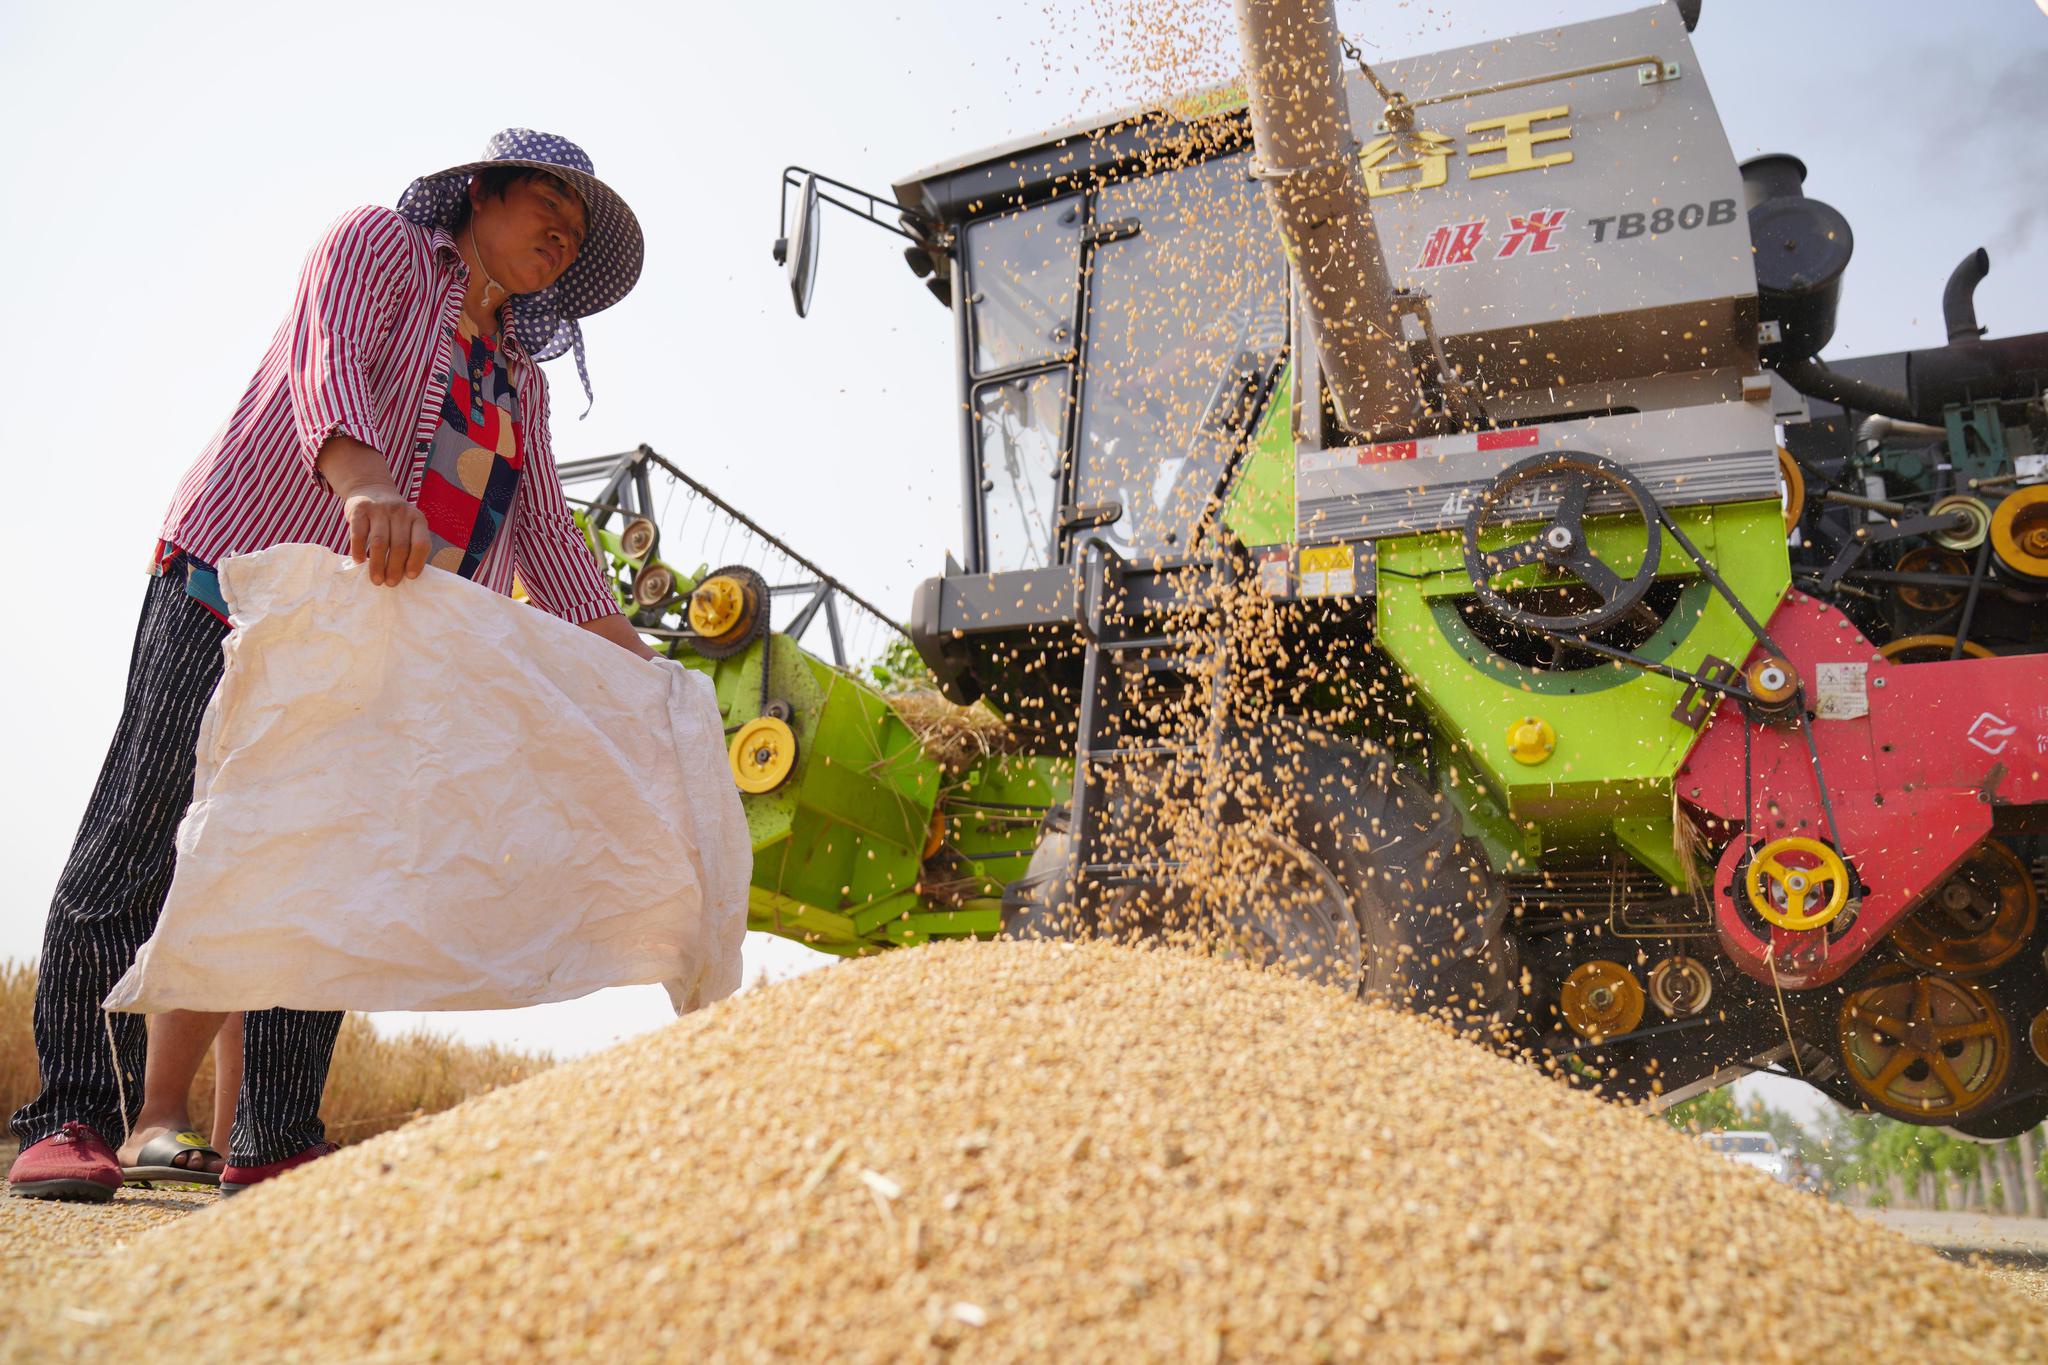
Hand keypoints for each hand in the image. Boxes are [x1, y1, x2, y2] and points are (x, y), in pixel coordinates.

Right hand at [317, 436, 429, 586]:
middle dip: (395, 568)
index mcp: (417, 518)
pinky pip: (358, 534)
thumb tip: (406, 576)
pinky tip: (359, 562)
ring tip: (376, 579)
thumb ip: (409, 544)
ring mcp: (379, 509)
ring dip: (377, 564)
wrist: (370, 488)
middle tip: (390, 583)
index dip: (416, 561)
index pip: (421, 542)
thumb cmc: (392, 518)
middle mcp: (400, 512)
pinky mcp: (359, 510)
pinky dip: (358, 550)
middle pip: (399, 545)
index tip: (410, 577)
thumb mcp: (407, 525)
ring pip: (380, 542)